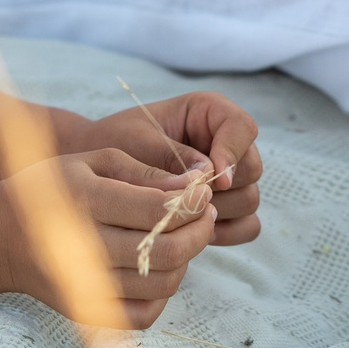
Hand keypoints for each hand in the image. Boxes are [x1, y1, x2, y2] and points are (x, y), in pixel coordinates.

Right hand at [0, 148, 219, 327]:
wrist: (1, 237)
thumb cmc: (52, 187)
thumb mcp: (92, 161)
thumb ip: (143, 172)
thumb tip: (192, 185)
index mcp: (85, 201)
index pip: (157, 210)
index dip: (192, 201)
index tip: (202, 191)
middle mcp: (85, 247)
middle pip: (167, 250)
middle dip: (199, 230)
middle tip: (205, 213)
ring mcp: (85, 287)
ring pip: (164, 283)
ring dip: (186, 259)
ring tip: (184, 235)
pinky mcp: (88, 313)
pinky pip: (146, 313)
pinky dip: (163, 291)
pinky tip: (160, 266)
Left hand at [77, 91, 264, 245]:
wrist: (97, 172)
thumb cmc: (114, 144)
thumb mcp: (137, 142)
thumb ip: (172, 155)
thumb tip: (210, 174)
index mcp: (207, 113)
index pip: (241, 127)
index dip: (233, 152)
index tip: (214, 178)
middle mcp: (223, 142)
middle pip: (251, 167)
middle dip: (223, 188)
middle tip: (186, 200)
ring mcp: (227, 177)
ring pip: (249, 198)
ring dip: (221, 211)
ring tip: (182, 217)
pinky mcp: (225, 206)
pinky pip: (247, 224)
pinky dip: (228, 232)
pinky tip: (196, 234)